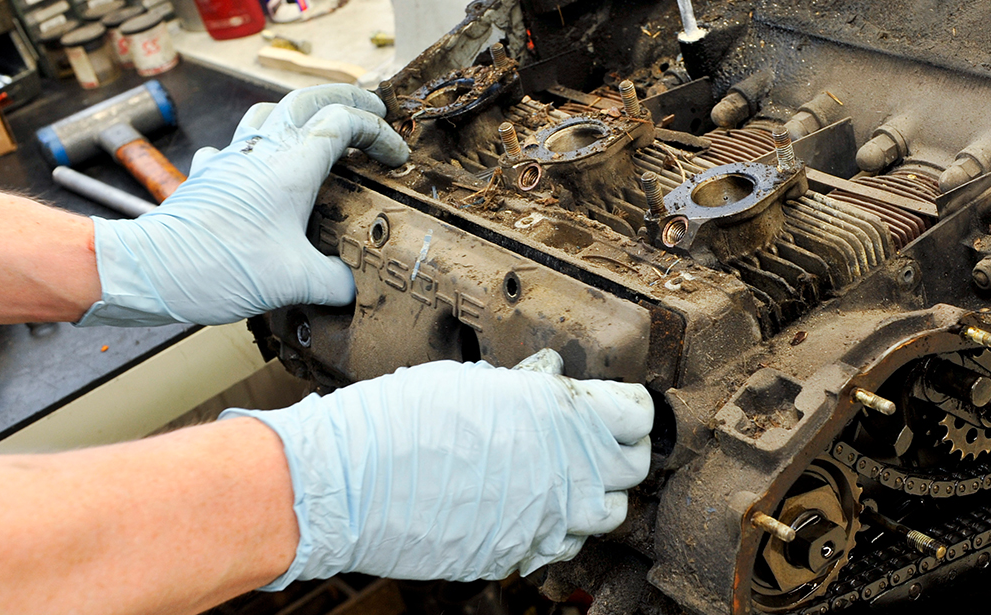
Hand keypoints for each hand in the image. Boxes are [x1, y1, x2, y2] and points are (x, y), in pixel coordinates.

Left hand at [79, 84, 408, 326]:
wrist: (150, 271)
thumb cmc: (220, 268)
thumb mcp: (294, 283)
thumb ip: (335, 282)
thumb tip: (352, 286)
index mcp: (290, 168)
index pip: (343, 125)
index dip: (378, 134)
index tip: (396, 157)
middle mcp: (261, 153)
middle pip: (307, 99)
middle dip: (345, 98)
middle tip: (371, 110)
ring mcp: (229, 159)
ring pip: (267, 111)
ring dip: (297, 111)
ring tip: (317, 127)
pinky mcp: (206, 175)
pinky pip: (233, 146)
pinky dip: (254, 146)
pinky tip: (255, 167)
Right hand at [221, 349, 653, 587]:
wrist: (352, 483)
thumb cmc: (401, 419)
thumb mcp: (471, 381)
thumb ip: (524, 385)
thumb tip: (547, 373)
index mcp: (563, 414)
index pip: (639, 413)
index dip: (626, 408)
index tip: (610, 406)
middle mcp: (568, 471)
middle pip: (634, 468)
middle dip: (618, 452)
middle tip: (591, 441)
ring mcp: (547, 520)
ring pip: (608, 515)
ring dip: (594, 495)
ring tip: (563, 477)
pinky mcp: (518, 554)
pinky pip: (561, 546)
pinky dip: (556, 529)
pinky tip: (529, 508)